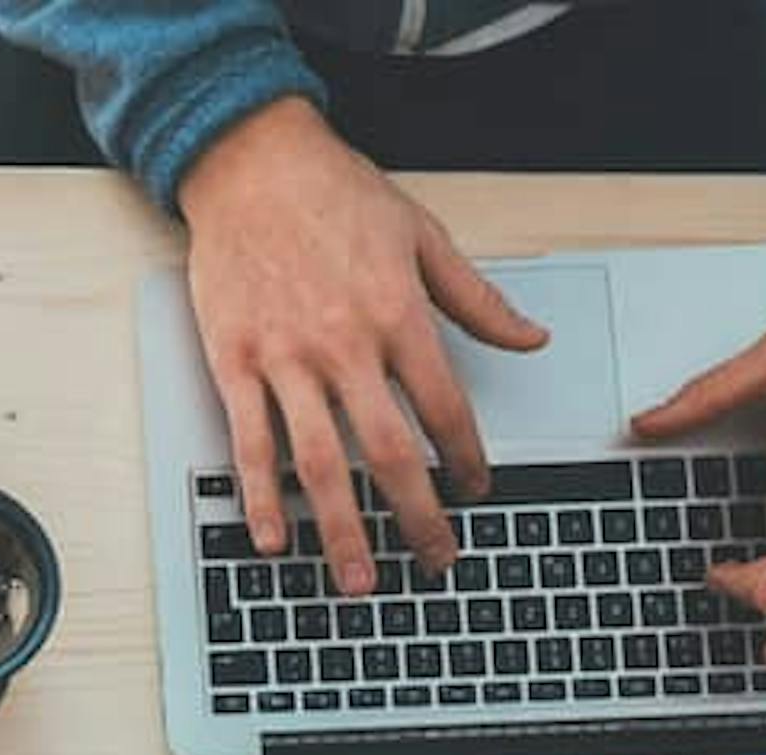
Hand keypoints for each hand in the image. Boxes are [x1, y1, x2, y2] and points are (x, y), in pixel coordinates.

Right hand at [176, 99, 548, 595]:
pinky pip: (250, 444)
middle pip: (390, 452)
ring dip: (341, 530)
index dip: (467, 458)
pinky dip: (260, 498)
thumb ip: (477, 299)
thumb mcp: (422, 236)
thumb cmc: (335, 194)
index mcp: (397, 315)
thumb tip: (530, 340)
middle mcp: (344, 345)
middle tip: (435, 559)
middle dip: (417, 516)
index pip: (445, 407)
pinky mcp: (235, 363)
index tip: (477, 491)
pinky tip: (273, 539)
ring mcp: (285, 359)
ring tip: (359, 579)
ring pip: (320, 463)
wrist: (252, 164)